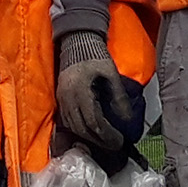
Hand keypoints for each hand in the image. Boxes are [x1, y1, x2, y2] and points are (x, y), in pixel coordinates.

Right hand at [55, 32, 145, 173]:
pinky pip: (67, 121)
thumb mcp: (111, 73)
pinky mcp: (60, 98)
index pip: (93, 121)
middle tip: (114, 145)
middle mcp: (67, 98)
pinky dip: (79, 130)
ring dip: (88, 137)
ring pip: (72, 127)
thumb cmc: (95, 55)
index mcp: (80, 92)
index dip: (107, 135)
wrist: (76, 41)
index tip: (120, 140)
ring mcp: (61, 99)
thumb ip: (119, 97)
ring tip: (104, 141)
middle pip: (82, 129)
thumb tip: (128, 119)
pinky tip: (89, 132)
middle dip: (99, 140)